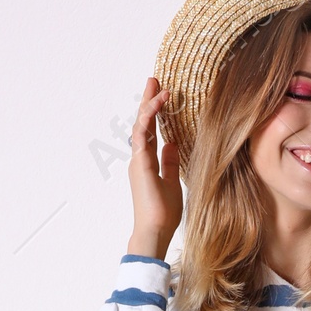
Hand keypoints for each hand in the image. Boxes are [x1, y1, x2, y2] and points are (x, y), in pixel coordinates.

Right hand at [126, 75, 181, 258]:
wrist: (155, 231)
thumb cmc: (163, 213)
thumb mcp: (172, 182)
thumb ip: (170, 163)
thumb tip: (173, 144)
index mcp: (147, 162)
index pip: (151, 131)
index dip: (155, 112)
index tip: (162, 95)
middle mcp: (140, 158)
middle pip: (143, 122)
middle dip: (148, 100)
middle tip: (154, 80)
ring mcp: (138, 160)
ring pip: (140, 124)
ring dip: (148, 103)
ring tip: (156, 84)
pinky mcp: (140, 163)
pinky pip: (142, 134)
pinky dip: (149, 117)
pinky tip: (158, 104)